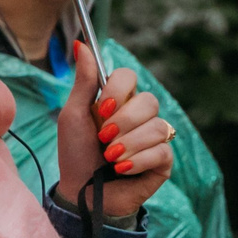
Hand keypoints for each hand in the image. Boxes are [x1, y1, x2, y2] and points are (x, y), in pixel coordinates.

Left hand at [51, 41, 172, 218]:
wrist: (82, 194)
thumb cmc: (75, 154)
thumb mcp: (74, 116)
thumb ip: (83, 81)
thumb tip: (80, 43)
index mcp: (118, 100)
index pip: (130, 76)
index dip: (118, 89)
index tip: (102, 108)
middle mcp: (139, 115)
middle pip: (148, 101)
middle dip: (123, 122)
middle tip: (103, 139)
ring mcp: (153, 138)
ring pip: (157, 127)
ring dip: (128, 145)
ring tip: (110, 159)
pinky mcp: (163, 161)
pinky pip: (162, 150)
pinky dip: (138, 161)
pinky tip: (122, 170)